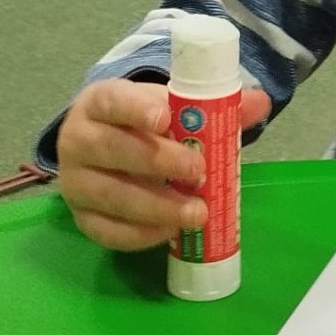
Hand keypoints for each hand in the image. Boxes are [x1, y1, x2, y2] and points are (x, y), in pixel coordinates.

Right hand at [58, 76, 270, 250]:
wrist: (103, 149)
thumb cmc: (141, 124)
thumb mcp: (169, 107)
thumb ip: (211, 106)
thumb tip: (261, 103)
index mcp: (99, 102)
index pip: (112, 100)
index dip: (136, 108)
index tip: (167, 118)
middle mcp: (77, 140)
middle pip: (111, 149)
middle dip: (158, 161)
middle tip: (199, 172)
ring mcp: (74, 181)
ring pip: (110, 195)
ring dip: (156, 206)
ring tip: (197, 213)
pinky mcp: (80, 217)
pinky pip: (106, 231)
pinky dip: (140, 234)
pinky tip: (170, 232)